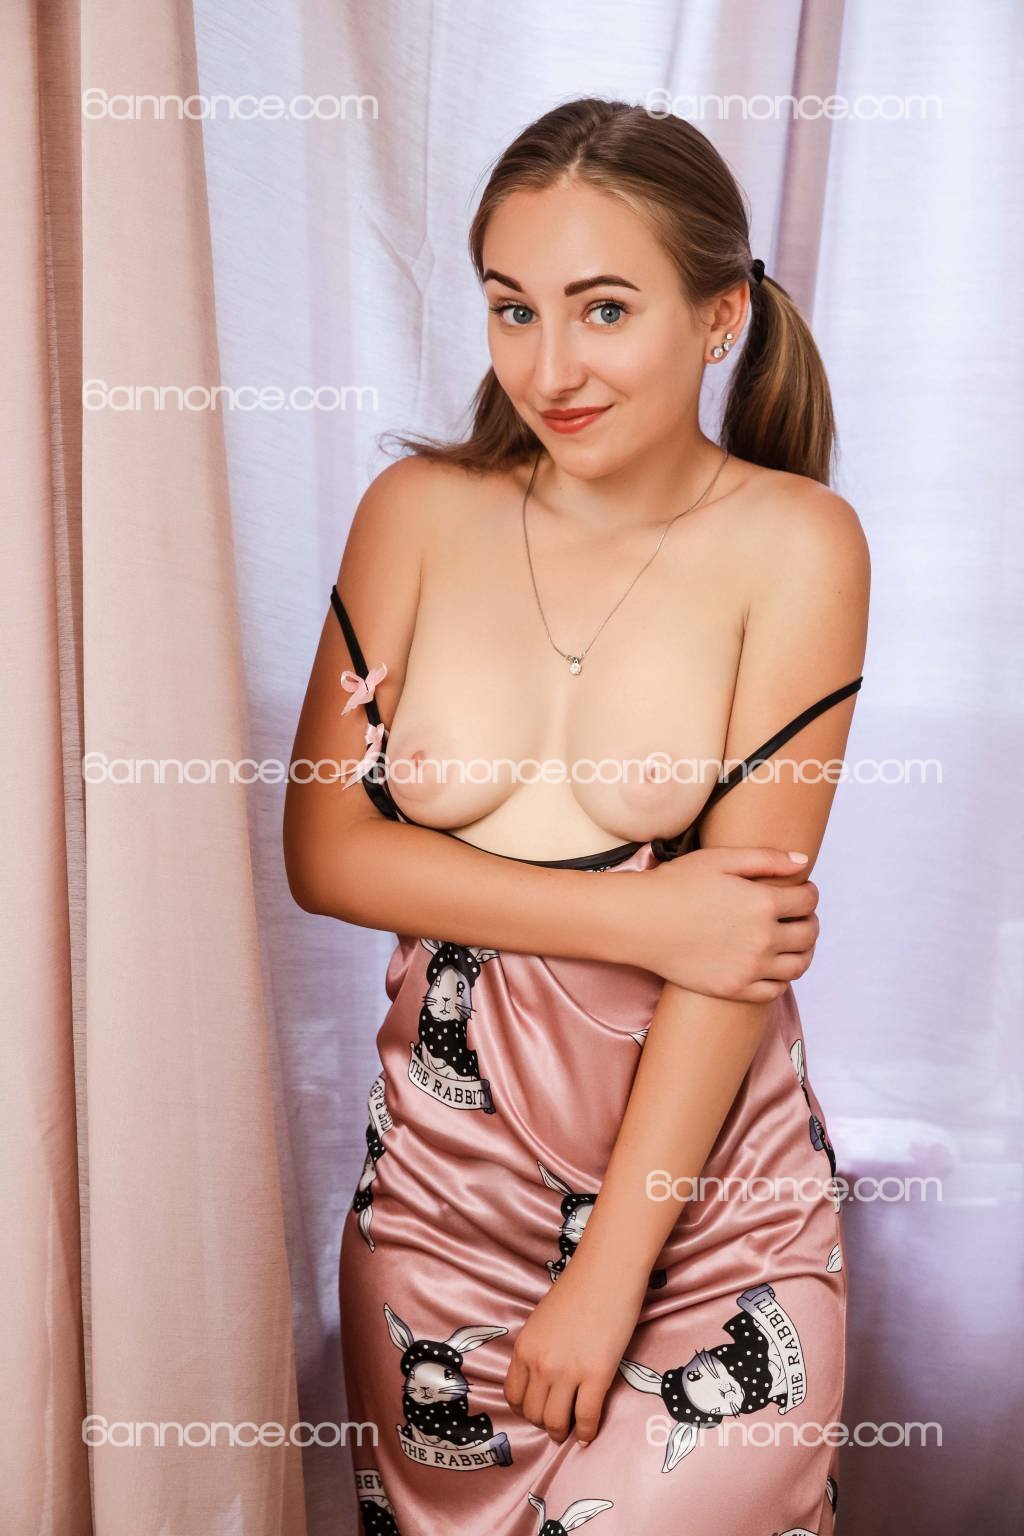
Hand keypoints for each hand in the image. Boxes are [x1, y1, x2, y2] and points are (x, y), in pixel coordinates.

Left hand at [503, 1257, 645, 1445]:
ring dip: (563, 1431)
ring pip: (556, 1422)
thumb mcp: (542, 1320)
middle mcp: (540, 1364)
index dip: (525, 1410)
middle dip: (544, 1423)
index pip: (514, 1395)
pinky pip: (586, 1417)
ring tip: (571, 1431)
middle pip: (534, 1413)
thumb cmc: (579, 1288)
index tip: (537, 1412)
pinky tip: (588, 1434)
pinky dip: (586, 1432)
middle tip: (557, 1425)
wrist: (607, 1271)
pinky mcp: (596, 1375)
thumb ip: (538, 1348)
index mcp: (524, 1348)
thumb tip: (543, 1375)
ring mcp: (567, 1371)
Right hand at [621, 847, 819, 1001]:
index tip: (800, 891)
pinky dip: (782, 979)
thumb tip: (803, 862)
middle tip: (798, 916)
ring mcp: (749, 967)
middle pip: (808, 934)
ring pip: (798, 965)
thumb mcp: (720, 859)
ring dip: (803, 951)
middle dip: (809, 921)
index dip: (809, 893)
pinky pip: (774, 990)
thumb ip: (767, 859)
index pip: (808, 901)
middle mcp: (762, 938)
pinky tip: (772, 966)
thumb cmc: (676, 884)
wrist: (640, 921)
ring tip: (792, 942)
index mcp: (762, 902)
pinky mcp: (733, 988)